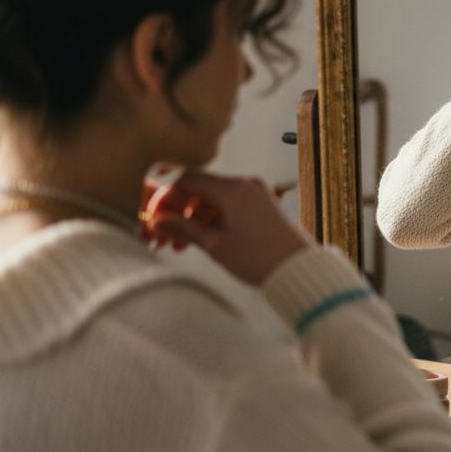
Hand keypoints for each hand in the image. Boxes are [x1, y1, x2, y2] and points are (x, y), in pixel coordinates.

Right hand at [143, 171, 311, 285]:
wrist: (300, 271)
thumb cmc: (262, 259)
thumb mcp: (215, 246)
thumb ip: (183, 229)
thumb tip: (158, 220)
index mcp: (232, 189)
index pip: (185, 180)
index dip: (163, 197)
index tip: (151, 215)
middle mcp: (245, 185)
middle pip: (198, 190)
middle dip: (176, 213)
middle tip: (160, 236)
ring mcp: (256, 195)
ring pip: (213, 201)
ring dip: (193, 220)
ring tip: (178, 246)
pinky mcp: (263, 207)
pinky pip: (229, 207)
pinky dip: (212, 221)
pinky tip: (201, 242)